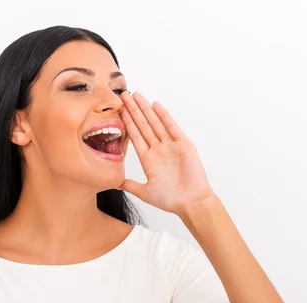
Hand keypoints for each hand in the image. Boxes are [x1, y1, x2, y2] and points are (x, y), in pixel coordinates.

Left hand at [118, 91, 215, 216]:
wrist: (190, 203)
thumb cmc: (171, 200)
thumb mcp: (145, 192)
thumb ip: (130, 185)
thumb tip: (115, 183)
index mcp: (149, 159)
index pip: (135, 136)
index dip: (127, 122)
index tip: (119, 110)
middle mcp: (159, 150)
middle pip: (143, 125)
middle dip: (134, 110)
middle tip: (124, 95)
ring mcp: (171, 146)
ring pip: (155, 123)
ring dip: (146, 109)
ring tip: (136, 95)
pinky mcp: (183, 145)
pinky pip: (172, 127)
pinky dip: (164, 116)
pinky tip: (155, 105)